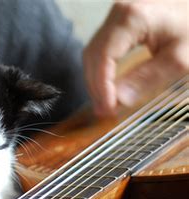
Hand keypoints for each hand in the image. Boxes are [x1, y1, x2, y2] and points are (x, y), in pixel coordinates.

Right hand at [84, 0, 188, 116]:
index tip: (107, 109)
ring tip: (105, 102)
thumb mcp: (180, 56)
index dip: (101, 86)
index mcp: (132, 19)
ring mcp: (118, 14)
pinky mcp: (121, 19)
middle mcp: (119, 13)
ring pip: (94, 51)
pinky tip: (108, 84)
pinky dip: (102, 68)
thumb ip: (148, 78)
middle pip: (93, 55)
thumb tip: (119, 100)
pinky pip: (102, 46)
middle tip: (104, 111)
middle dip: (96, 86)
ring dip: (96, 79)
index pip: (102, 58)